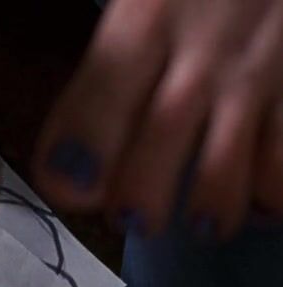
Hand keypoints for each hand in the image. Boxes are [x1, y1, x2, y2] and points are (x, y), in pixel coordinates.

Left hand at [33, 0, 282, 239]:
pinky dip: (271, 194)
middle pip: (164, 129)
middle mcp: (204, 46)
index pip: (105, 83)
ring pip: (231, 156)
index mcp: (146, 17)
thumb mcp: (144, 3)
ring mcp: (260, 71)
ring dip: (212, 205)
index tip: (66, 190)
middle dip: (141, 192)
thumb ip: (111, 67)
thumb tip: (71, 161)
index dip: (82, 143)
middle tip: (132, 220)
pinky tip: (255, 201)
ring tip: (200, 223)